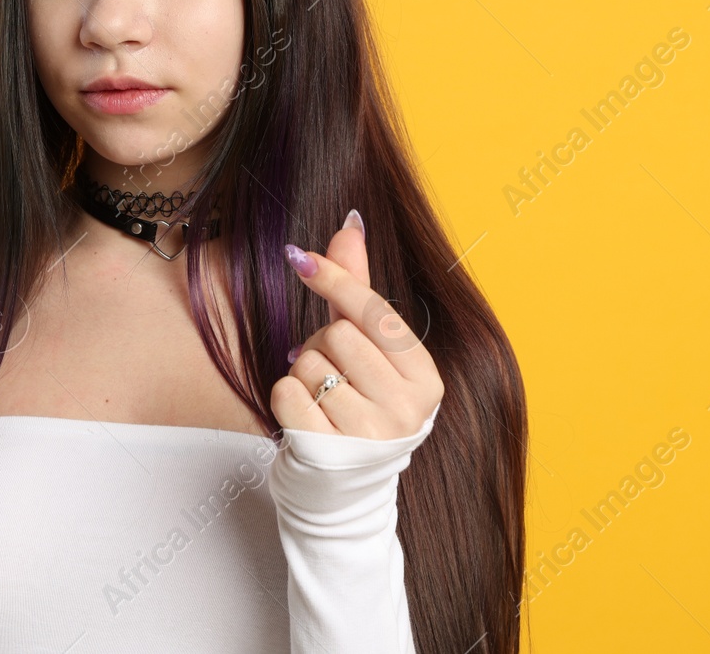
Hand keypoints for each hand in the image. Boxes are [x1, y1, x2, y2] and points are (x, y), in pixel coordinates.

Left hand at [272, 210, 443, 438]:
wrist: (342, 489)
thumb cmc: (357, 404)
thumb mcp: (368, 349)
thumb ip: (357, 287)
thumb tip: (351, 221)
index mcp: (425, 379)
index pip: (374, 313)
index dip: (335, 280)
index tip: (299, 257)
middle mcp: (407, 409)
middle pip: (339, 335)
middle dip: (321, 345)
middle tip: (331, 372)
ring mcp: (370, 435)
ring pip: (310, 362)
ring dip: (302, 373)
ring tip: (321, 399)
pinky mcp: (328, 454)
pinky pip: (287, 392)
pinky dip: (284, 397)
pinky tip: (304, 418)